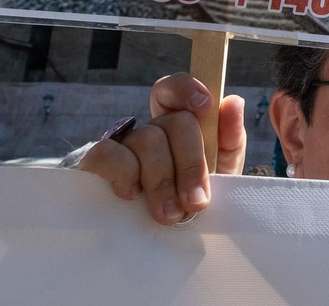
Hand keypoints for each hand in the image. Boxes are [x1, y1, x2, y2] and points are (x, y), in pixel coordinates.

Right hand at [76, 73, 243, 225]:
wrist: (145, 239)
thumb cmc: (185, 202)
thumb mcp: (216, 175)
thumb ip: (228, 140)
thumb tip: (233, 101)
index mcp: (178, 126)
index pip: (175, 89)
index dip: (187, 89)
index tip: (204, 106)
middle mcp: (150, 130)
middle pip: (174, 122)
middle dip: (190, 164)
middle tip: (196, 203)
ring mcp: (122, 145)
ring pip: (147, 140)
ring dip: (162, 180)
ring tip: (170, 214)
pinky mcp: (95, 164)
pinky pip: (108, 154)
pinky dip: (124, 174)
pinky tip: (132, 197)